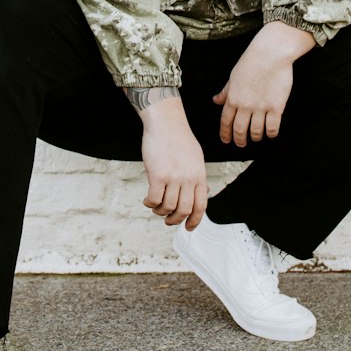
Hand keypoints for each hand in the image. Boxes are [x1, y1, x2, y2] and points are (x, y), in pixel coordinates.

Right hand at [139, 97, 208, 229]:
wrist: (166, 122)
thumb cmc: (178, 138)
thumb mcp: (196, 157)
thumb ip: (198, 177)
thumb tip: (203, 193)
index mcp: (199, 175)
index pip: (201, 206)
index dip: (194, 220)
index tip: (188, 227)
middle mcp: (188, 179)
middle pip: (183, 210)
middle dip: (175, 220)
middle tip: (167, 220)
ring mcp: (174, 178)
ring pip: (167, 207)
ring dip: (159, 211)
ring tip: (155, 206)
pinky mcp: (158, 175)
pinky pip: (153, 199)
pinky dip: (149, 203)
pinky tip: (147, 200)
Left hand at [213, 21, 315, 146]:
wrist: (270, 54)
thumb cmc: (251, 62)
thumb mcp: (233, 76)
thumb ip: (225, 91)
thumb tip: (215, 100)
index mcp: (233, 98)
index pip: (225, 121)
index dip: (225, 134)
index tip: (226, 140)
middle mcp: (245, 105)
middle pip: (240, 130)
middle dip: (239, 140)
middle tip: (241, 144)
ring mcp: (261, 107)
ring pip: (256, 132)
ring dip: (255, 137)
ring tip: (256, 137)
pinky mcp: (276, 107)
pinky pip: (272, 127)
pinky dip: (270, 134)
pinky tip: (270, 133)